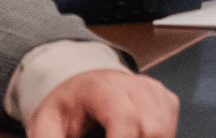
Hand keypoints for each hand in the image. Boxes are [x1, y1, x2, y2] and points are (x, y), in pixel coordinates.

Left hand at [24, 68, 177, 137]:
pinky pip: (169, 128)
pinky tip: (136, 137)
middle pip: (151, 129)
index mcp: (100, 88)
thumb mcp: (46, 126)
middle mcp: (133, 84)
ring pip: (164, 131)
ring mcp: (153, 90)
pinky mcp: (165, 99)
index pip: (125, 120)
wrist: (78, 83)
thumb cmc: (65, 107)